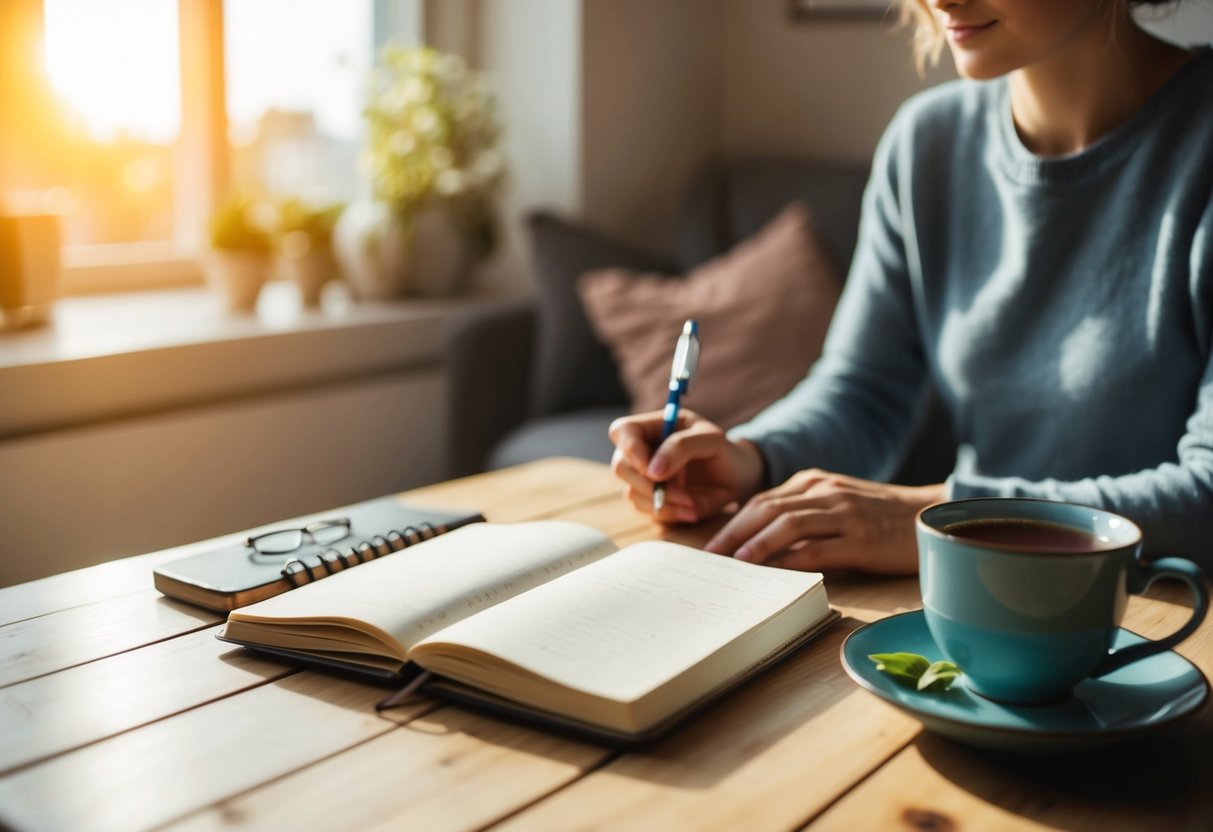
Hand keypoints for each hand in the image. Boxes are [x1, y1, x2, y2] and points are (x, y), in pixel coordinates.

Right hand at [607, 409, 764, 523]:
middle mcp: (644, 450)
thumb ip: (682, 446)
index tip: (653, 470)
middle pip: (621, 466)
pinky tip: (692, 511)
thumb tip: (652, 470)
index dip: (630, 449)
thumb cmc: (725, 451)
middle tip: (684, 494)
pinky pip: (648, 511)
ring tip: (694, 504)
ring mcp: (645, 477)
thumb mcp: (712, 440)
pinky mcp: (652, 500)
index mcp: (655, 426)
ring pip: (632, 493)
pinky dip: (670, 514)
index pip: (622, 431)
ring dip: (664, 503)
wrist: (738, 478)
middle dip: (651, 485)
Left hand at [704, 469, 946, 574]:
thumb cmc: (879, 515)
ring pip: (789, 524)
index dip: (733, 522)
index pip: (762, 499)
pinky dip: (792, 561)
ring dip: (757, 544)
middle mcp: (826, 492)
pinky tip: (775, 574)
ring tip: (736, 564)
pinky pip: (819, 549)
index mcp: (814, 481)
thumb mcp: (836, 503)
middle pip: (767, 508)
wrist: (933, 515)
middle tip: (711, 557)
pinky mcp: (863, 540)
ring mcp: (845, 514)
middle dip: (734, 533)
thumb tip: (758, 542)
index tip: (712, 545)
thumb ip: (802, 513)